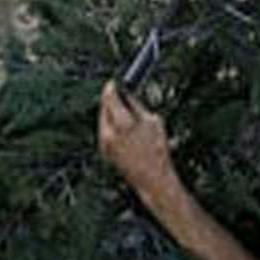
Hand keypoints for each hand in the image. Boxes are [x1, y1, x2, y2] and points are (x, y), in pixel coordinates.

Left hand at [98, 81, 174, 202]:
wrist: (152, 178)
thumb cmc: (157, 149)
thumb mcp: (153, 121)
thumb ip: (137, 105)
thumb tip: (128, 93)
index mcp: (121, 122)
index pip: (109, 97)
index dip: (111, 87)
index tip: (114, 81)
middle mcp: (108, 132)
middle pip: (103, 107)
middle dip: (108, 98)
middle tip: (115, 91)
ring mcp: (104, 142)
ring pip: (102, 119)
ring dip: (109, 111)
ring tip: (121, 108)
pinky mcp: (104, 151)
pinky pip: (104, 130)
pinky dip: (110, 124)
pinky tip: (120, 124)